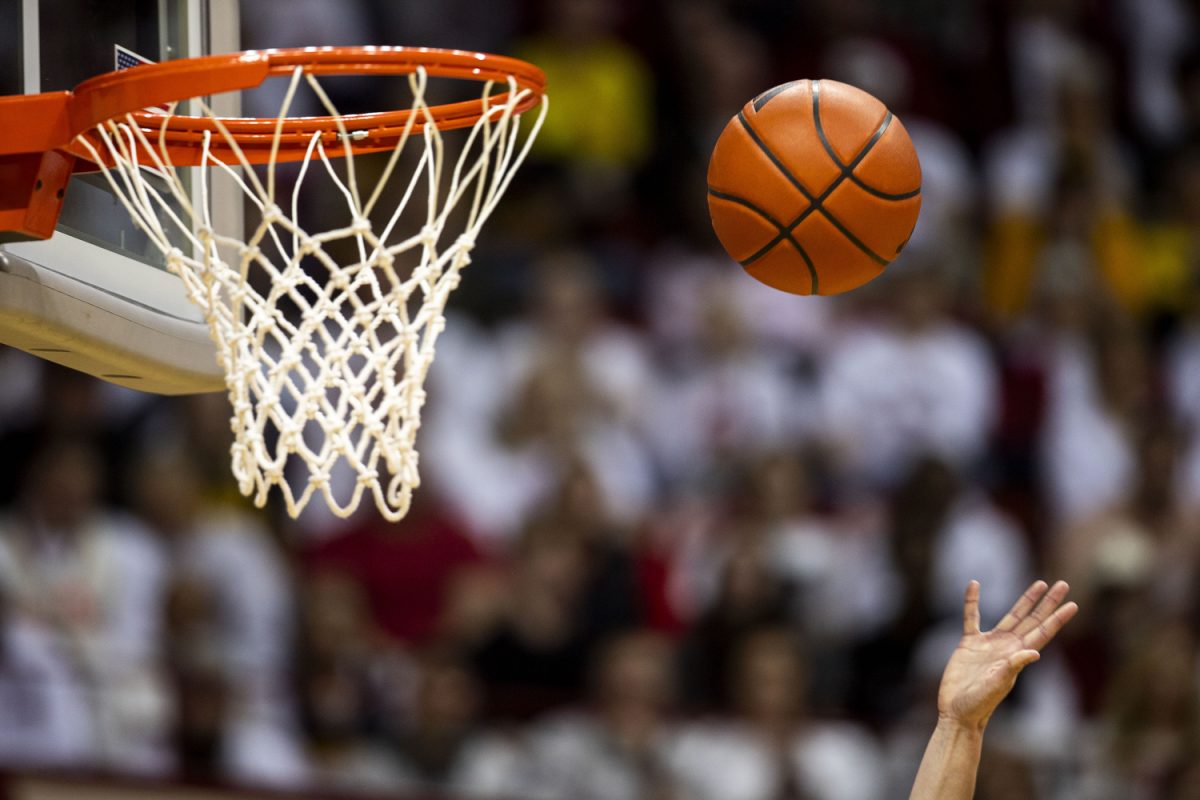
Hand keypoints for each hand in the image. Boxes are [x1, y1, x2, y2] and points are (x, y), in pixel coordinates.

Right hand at [938, 580, 1077, 730]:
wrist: (958, 710)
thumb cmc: (980, 703)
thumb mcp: (998, 684)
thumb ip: (1013, 667)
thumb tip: (1034, 653)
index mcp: (1018, 656)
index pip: (1042, 632)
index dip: (1057, 618)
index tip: (1073, 604)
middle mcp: (1008, 647)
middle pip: (1033, 619)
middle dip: (1048, 603)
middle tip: (1063, 584)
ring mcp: (990, 643)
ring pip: (1012, 615)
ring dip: (1026, 600)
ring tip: (1040, 584)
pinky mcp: (970, 643)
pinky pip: (971, 617)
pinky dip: (972, 601)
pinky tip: (974, 585)